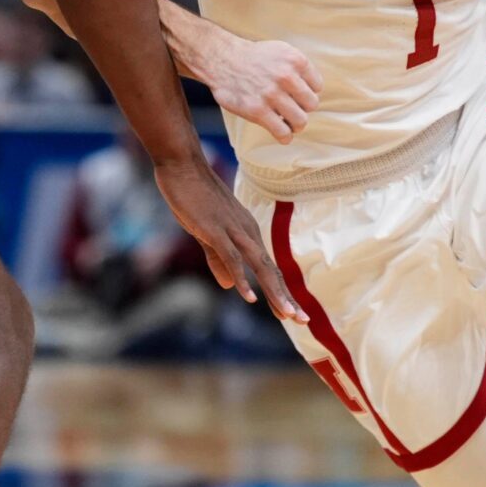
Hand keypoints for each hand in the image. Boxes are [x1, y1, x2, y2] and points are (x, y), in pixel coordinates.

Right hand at [152, 152, 305, 323]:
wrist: (183, 165)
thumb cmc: (195, 196)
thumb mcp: (208, 234)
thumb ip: (218, 261)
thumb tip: (229, 287)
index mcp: (247, 234)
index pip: (268, 269)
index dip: (281, 293)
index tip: (294, 314)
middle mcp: (247, 233)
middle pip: (270, 271)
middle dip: (286, 298)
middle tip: (302, 321)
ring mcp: (233, 231)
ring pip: (259, 266)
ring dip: (273, 292)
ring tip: (286, 315)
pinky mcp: (216, 230)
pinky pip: (232, 257)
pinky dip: (242, 278)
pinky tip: (248, 297)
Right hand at [208, 38, 321, 143]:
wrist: (221, 59)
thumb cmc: (253, 58)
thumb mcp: (281, 51)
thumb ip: (299, 68)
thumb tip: (314, 91)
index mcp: (295, 60)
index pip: (317, 86)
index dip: (307, 92)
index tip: (295, 93)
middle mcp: (286, 76)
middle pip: (312, 104)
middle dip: (302, 108)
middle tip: (291, 108)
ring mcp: (271, 94)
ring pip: (300, 121)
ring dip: (296, 125)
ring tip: (288, 122)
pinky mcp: (258, 111)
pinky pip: (283, 132)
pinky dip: (285, 137)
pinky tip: (281, 133)